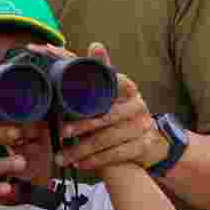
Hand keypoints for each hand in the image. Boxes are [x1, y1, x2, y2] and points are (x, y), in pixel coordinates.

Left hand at [30, 43, 165, 173]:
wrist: (149, 140)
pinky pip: (114, 155)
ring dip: (81, 150)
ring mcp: (142, 125)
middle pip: (104, 116)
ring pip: (106, 139)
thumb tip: (93, 44)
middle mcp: (137, 103)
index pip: (104, 80)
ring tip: (61, 157)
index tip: (60, 87)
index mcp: (127, 85)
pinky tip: (79, 164)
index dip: (82, 83)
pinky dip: (94, 161)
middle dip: (80, 126)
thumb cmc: (120, 112)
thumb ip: (98, 70)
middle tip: (60, 133)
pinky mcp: (142, 146)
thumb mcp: (109, 91)